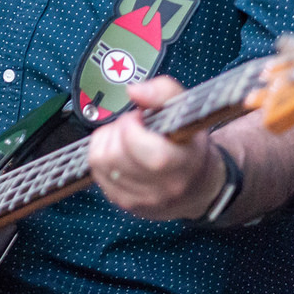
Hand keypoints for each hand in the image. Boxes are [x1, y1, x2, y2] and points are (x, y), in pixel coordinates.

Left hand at [88, 76, 224, 221]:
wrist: (197, 186)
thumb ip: (163, 92)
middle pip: (115, 155)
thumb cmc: (189, 146)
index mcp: (182, 164)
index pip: (150, 154)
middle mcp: (162, 188)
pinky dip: (102, 155)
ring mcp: (141, 199)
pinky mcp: (124, 202)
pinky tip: (120, 152)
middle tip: (132, 124)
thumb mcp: (187, 112)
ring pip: (100, 162)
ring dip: (107, 141)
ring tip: (125, 137)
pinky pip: (96, 172)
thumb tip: (134, 91)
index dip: (133, 127)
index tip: (140, 117)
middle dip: (117, 129)